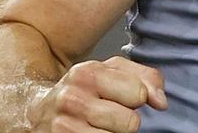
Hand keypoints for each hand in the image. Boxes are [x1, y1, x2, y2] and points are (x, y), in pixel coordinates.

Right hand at [27, 56, 167, 131]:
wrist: (36, 110)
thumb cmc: (82, 89)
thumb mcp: (111, 71)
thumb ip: (145, 78)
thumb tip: (161, 102)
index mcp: (87, 73)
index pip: (138, 94)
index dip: (136, 98)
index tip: (123, 98)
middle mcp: (73, 99)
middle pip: (130, 123)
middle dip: (125, 121)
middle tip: (108, 115)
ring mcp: (64, 127)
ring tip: (97, 125)